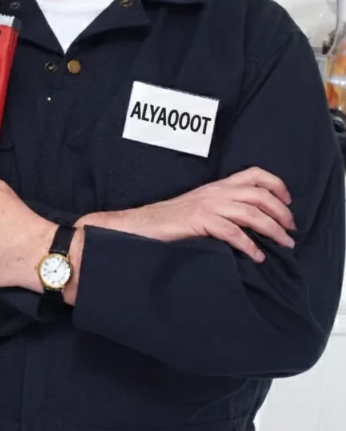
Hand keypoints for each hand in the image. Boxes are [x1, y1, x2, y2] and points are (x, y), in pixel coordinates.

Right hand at [79, 167, 294, 262]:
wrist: (139, 225)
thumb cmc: (167, 221)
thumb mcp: (198, 207)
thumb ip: (221, 208)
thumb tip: (248, 221)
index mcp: (215, 186)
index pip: (254, 174)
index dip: (277, 185)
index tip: (288, 202)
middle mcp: (214, 192)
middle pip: (260, 194)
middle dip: (282, 212)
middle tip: (291, 230)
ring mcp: (207, 206)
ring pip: (251, 212)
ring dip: (273, 230)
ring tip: (283, 244)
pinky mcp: (199, 222)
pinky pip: (233, 232)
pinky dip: (249, 245)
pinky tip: (257, 256)